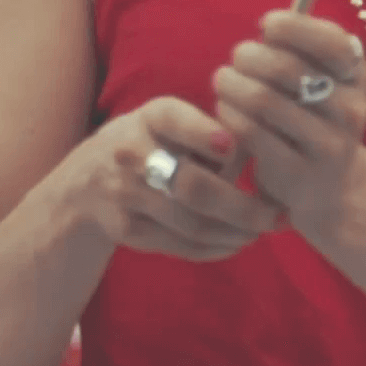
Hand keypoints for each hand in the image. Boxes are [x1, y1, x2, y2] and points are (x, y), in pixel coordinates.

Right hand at [47, 96, 280, 262]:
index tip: (232, 147)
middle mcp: (131, 153)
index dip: (201, 134)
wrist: (86, 182)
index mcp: (150, 117)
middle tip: (279, 216)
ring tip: (264, 231)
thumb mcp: (173, 124)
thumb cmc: (152, 143)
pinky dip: (216, 248)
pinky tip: (237, 242)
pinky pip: (181, 245)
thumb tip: (271, 152)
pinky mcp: (127, 229)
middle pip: (192, 186)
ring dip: (236, 233)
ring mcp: (126, 194)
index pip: (175, 122)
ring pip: (192, 223)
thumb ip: (216, 135)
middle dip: (243, 207)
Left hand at [212, 11, 365, 240]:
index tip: (266, 26)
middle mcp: (350, 110)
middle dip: (248, 55)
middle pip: (284, 67)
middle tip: (236, 59)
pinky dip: (229, 113)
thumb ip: (299, 49)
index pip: (330, 40)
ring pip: (262, 99)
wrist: (326, 186)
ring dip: (231, 83)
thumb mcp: (317, 80)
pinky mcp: (299, 173)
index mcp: (356, 77)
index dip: (290, 26)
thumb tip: (269, 26)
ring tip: (223, 81)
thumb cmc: (309, 116)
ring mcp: (328, 145)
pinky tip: (226, 108)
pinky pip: (250, 131)